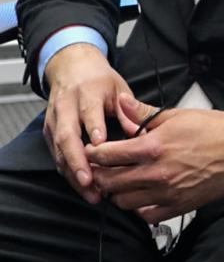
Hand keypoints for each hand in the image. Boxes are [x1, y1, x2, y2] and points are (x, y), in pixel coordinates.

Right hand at [42, 43, 132, 204]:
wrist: (72, 69)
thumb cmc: (99, 81)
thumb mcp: (119, 88)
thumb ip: (127, 110)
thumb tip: (137, 132)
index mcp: (87, 92)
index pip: (89, 111)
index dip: (94, 128)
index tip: (100, 145)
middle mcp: (66, 108)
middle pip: (67, 136)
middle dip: (77, 161)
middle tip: (90, 181)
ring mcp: (54, 121)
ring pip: (59, 151)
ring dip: (73, 173)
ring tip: (91, 193)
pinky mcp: (49, 133)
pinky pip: (56, 156)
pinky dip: (68, 173)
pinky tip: (83, 187)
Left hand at [83, 94, 223, 221]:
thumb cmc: (215, 129)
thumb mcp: (176, 115)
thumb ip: (143, 113)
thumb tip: (121, 104)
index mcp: (154, 147)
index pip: (107, 155)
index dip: (93, 154)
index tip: (92, 152)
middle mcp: (158, 173)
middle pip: (110, 182)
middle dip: (100, 174)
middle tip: (101, 169)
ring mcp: (168, 192)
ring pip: (124, 202)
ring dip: (119, 192)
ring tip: (123, 182)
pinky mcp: (180, 205)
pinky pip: (147, 215)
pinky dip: (140, 208)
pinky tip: (144, 196)